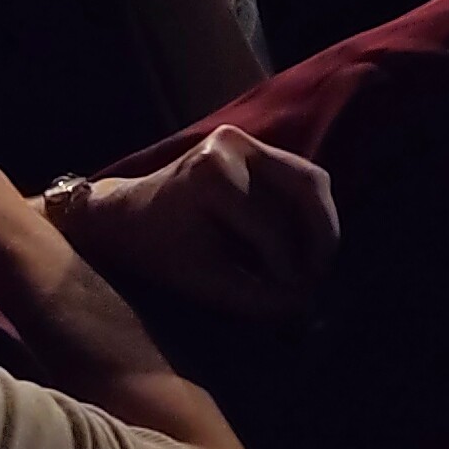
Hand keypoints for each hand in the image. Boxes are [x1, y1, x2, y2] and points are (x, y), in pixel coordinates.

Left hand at [51, 127, 340, 324]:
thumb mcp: (202, 281)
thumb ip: (253, 296)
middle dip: (322, 236)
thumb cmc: (158, 252)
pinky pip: (298, 175)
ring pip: (309, 178)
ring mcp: (243, 138)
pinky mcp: (251, 144)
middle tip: (321, 277)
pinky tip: (308, 244)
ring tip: (319, 264)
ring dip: (321, 223)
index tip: (300, 301)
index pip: (269, 226)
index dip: (290, 268)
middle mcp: (232, 144)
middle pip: (304, 186)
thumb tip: (303, 309)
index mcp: (211, 175)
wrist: (126, 216)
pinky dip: (308, 211)